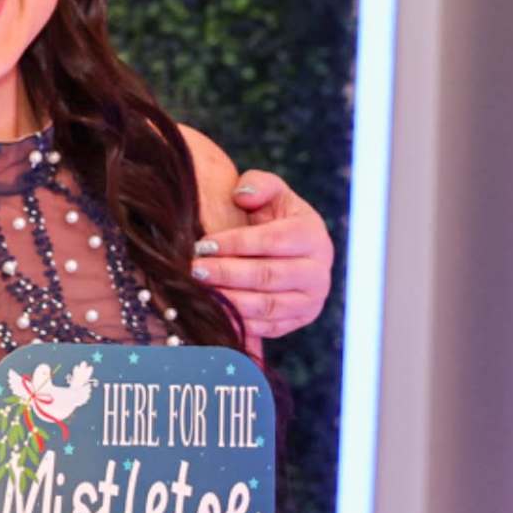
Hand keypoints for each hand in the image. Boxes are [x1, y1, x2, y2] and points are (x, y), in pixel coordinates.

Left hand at [193, 169, 333, 345]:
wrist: (288, 252)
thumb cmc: (273, 217)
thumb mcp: (270, 193)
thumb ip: (258, 184)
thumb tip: (242, 195)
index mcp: (313, 235)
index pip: (273, 241)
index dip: (236, 243)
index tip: (203, 244)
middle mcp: (318, 272)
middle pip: (268, 276)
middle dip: (227, 273)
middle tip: (193, 270)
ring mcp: (310, 301)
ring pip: (267, 306)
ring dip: (229, 301)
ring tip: (198, 292)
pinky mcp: (298, 322)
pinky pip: (266, 328)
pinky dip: (238, 322)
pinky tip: (211, 311)